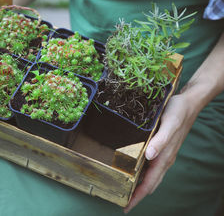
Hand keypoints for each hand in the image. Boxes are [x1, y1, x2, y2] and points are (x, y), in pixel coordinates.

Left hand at [124, 91, 198, 212]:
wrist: (188, 103)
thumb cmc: (177, 112)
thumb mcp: (169, 123)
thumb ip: (160, 140)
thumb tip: (149, 156)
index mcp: (164, 157)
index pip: (149, 183)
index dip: (137, 195)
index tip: (125, 206)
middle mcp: (164, 159)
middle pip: (149, 183)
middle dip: (135, 195)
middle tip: (120, 202)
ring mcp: (163, 155)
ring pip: (150, 176)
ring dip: (138, 186)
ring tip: (123, 191)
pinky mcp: (161, 148)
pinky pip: (150, 167)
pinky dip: (141, 174)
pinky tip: (132, 171)